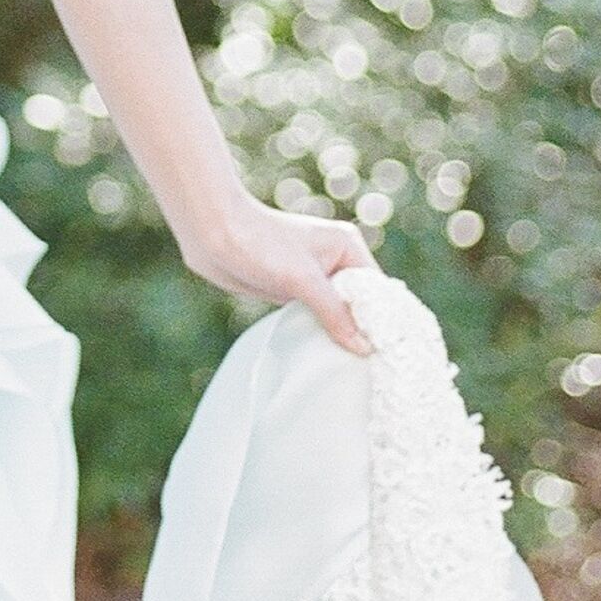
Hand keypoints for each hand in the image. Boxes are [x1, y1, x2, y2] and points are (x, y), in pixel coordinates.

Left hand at [180, 196, 377, 355]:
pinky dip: (320, 331)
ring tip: (354, 367)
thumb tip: (364, 347)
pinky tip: (326, 354)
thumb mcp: (301, 280)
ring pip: (337, 312)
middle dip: (363, 330)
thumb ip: (334, 313)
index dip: (382, 321)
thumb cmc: (258, 244)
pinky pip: (315, 315)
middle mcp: (335, 261)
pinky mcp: (293, 289)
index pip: (377, 290)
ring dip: (341, 334)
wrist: (211, 232)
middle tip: (374, 367)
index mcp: (347, 247)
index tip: (389, 354)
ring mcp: (313, 276)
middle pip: (360, 303)